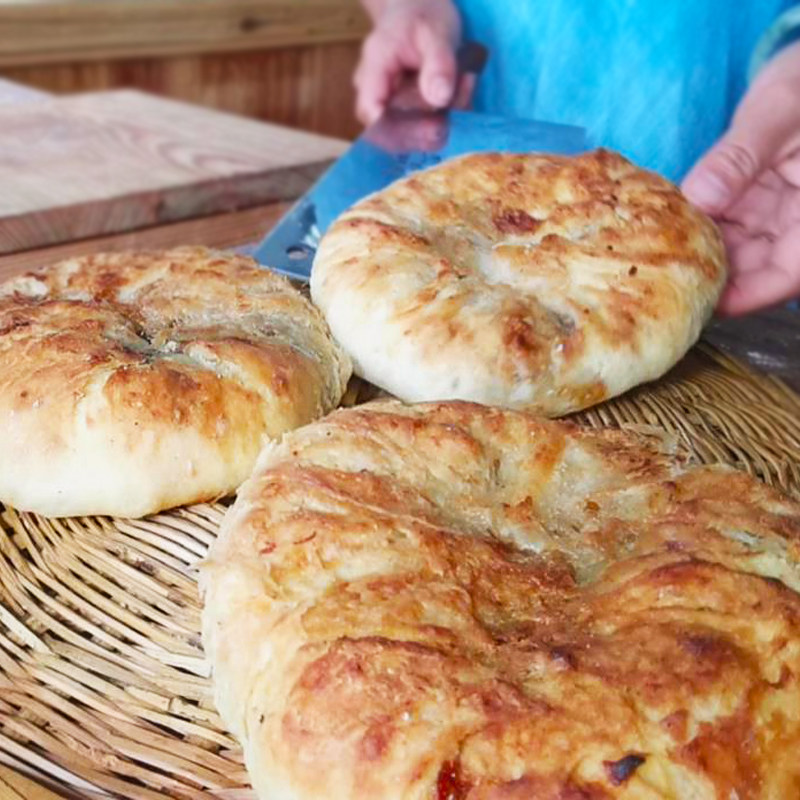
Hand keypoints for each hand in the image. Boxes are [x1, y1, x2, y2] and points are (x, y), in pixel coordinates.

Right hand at [354, 0, 461, 124]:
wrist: (419, 9)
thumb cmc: (422, 14)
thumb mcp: (436, 30)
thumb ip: (439, 63)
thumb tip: (439, 99)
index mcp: (373, 70)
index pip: (372, 115)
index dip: (399, 131)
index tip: (436, 126)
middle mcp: (375, 94)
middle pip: (390, 134)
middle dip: (426, 132)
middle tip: (456, 113)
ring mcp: (390, 106)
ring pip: (409, 136)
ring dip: (441, 124)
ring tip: (465, 84)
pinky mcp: (407, 113)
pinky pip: (423, 129)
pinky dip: (448, 117)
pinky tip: (463, 91)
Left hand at [682, 42, 799, 315]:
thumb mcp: (779, 109)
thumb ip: (741, 156)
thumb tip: (701, 199)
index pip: (790, 271)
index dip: (752, 295)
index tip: (708, 304)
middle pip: (761, 266)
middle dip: (717, 276)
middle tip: (665, 282)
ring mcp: (779, 210)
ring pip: (740, 248)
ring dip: (704, 253)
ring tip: (657, 260)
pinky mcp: (758, 200)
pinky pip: (729, 223)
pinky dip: (702, 227)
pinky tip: (669, 229)